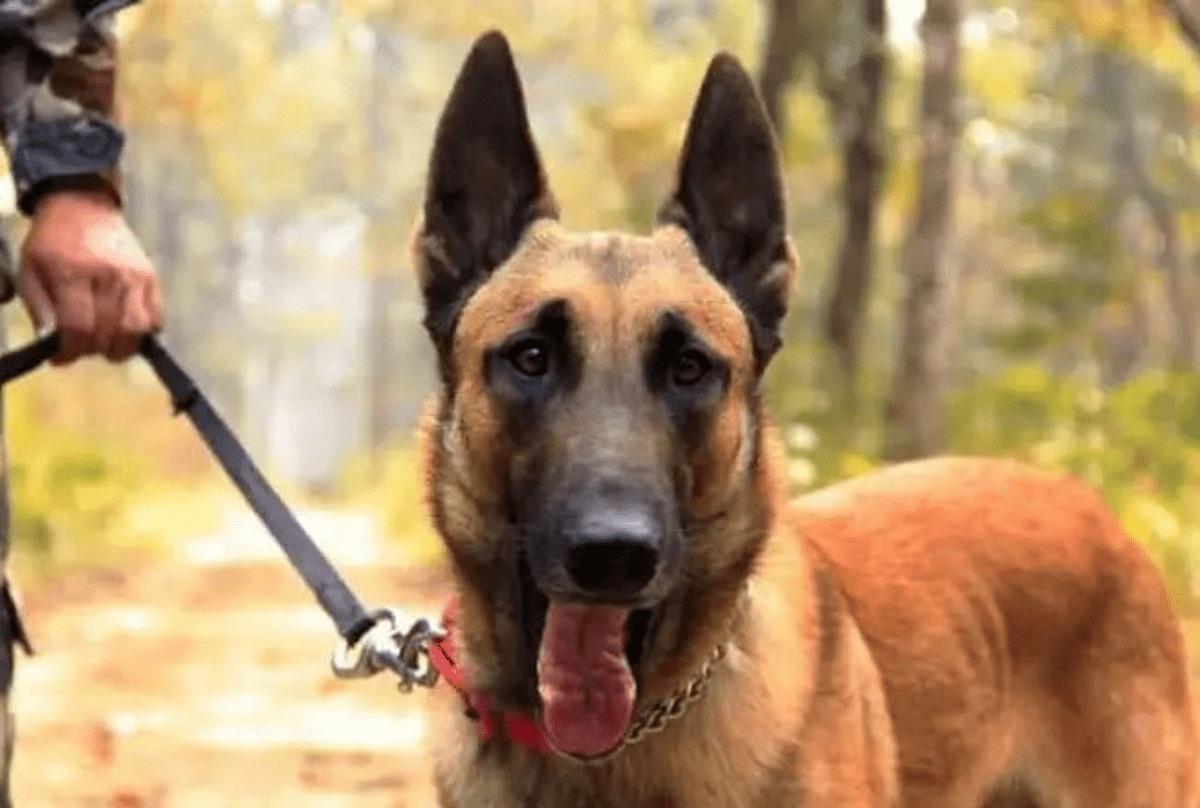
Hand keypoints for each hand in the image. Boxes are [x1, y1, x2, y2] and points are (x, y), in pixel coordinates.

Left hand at [18, 190, 162, 364]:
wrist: (82, 206)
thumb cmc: (51, 243)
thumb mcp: (30, 271)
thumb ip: (40, 310)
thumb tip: (52, 345)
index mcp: (72, 272)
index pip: (78, 328)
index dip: (68, 351)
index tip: (59, 357)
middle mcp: (108, 275)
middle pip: (107, 334)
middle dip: (90, 350)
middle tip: (79, 346)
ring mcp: (134, 276)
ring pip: (136, 332)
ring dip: (119, 347)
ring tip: (104, 342)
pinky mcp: (151, 278)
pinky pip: (156, 319)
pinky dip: (142, 333)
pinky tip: (123, 328)